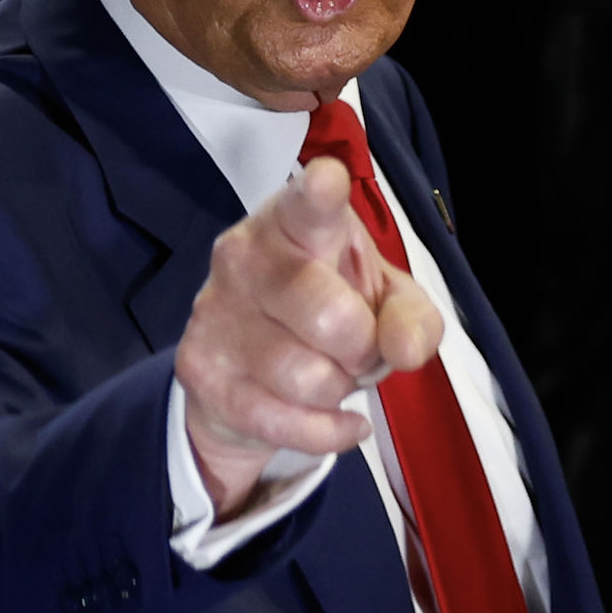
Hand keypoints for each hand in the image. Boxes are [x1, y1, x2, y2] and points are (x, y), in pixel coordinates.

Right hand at [173, 152, 445, 517]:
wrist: (244, 371)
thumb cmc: (327, 311)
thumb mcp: (384, 302)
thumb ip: (412, 317)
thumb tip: (405, 351)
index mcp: (294, 222)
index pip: (308, 206)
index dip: (320, 195)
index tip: (327, 181)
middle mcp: (243, 257)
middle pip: (329, 316)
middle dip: (363, 348)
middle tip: (357, 347)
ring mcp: (215, 314)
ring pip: (309, 377)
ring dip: (338, 389)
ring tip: (330, 374)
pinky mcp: (199, 371)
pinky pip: (283, 421)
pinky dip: (325, 431)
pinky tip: (334, 419)